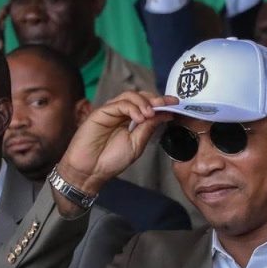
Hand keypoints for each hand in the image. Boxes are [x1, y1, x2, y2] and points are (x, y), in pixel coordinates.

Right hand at [56, 92, 176, 214]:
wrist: (90, 171)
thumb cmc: (110, 160)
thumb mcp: (137, 144)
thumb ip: (149, 128)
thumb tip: (166, 114)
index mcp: (131, 121)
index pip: (149, 105)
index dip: (162, 103)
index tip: (176, 103)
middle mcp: (121, 113)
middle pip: (141, 96)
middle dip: (155, 99)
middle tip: (166, 105)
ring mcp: (111, 111)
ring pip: (130, 96)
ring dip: (144, 102)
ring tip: (150, 115)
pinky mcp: (101, 112)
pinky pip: (119, 104)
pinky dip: (132, 108)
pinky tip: (139, 118)